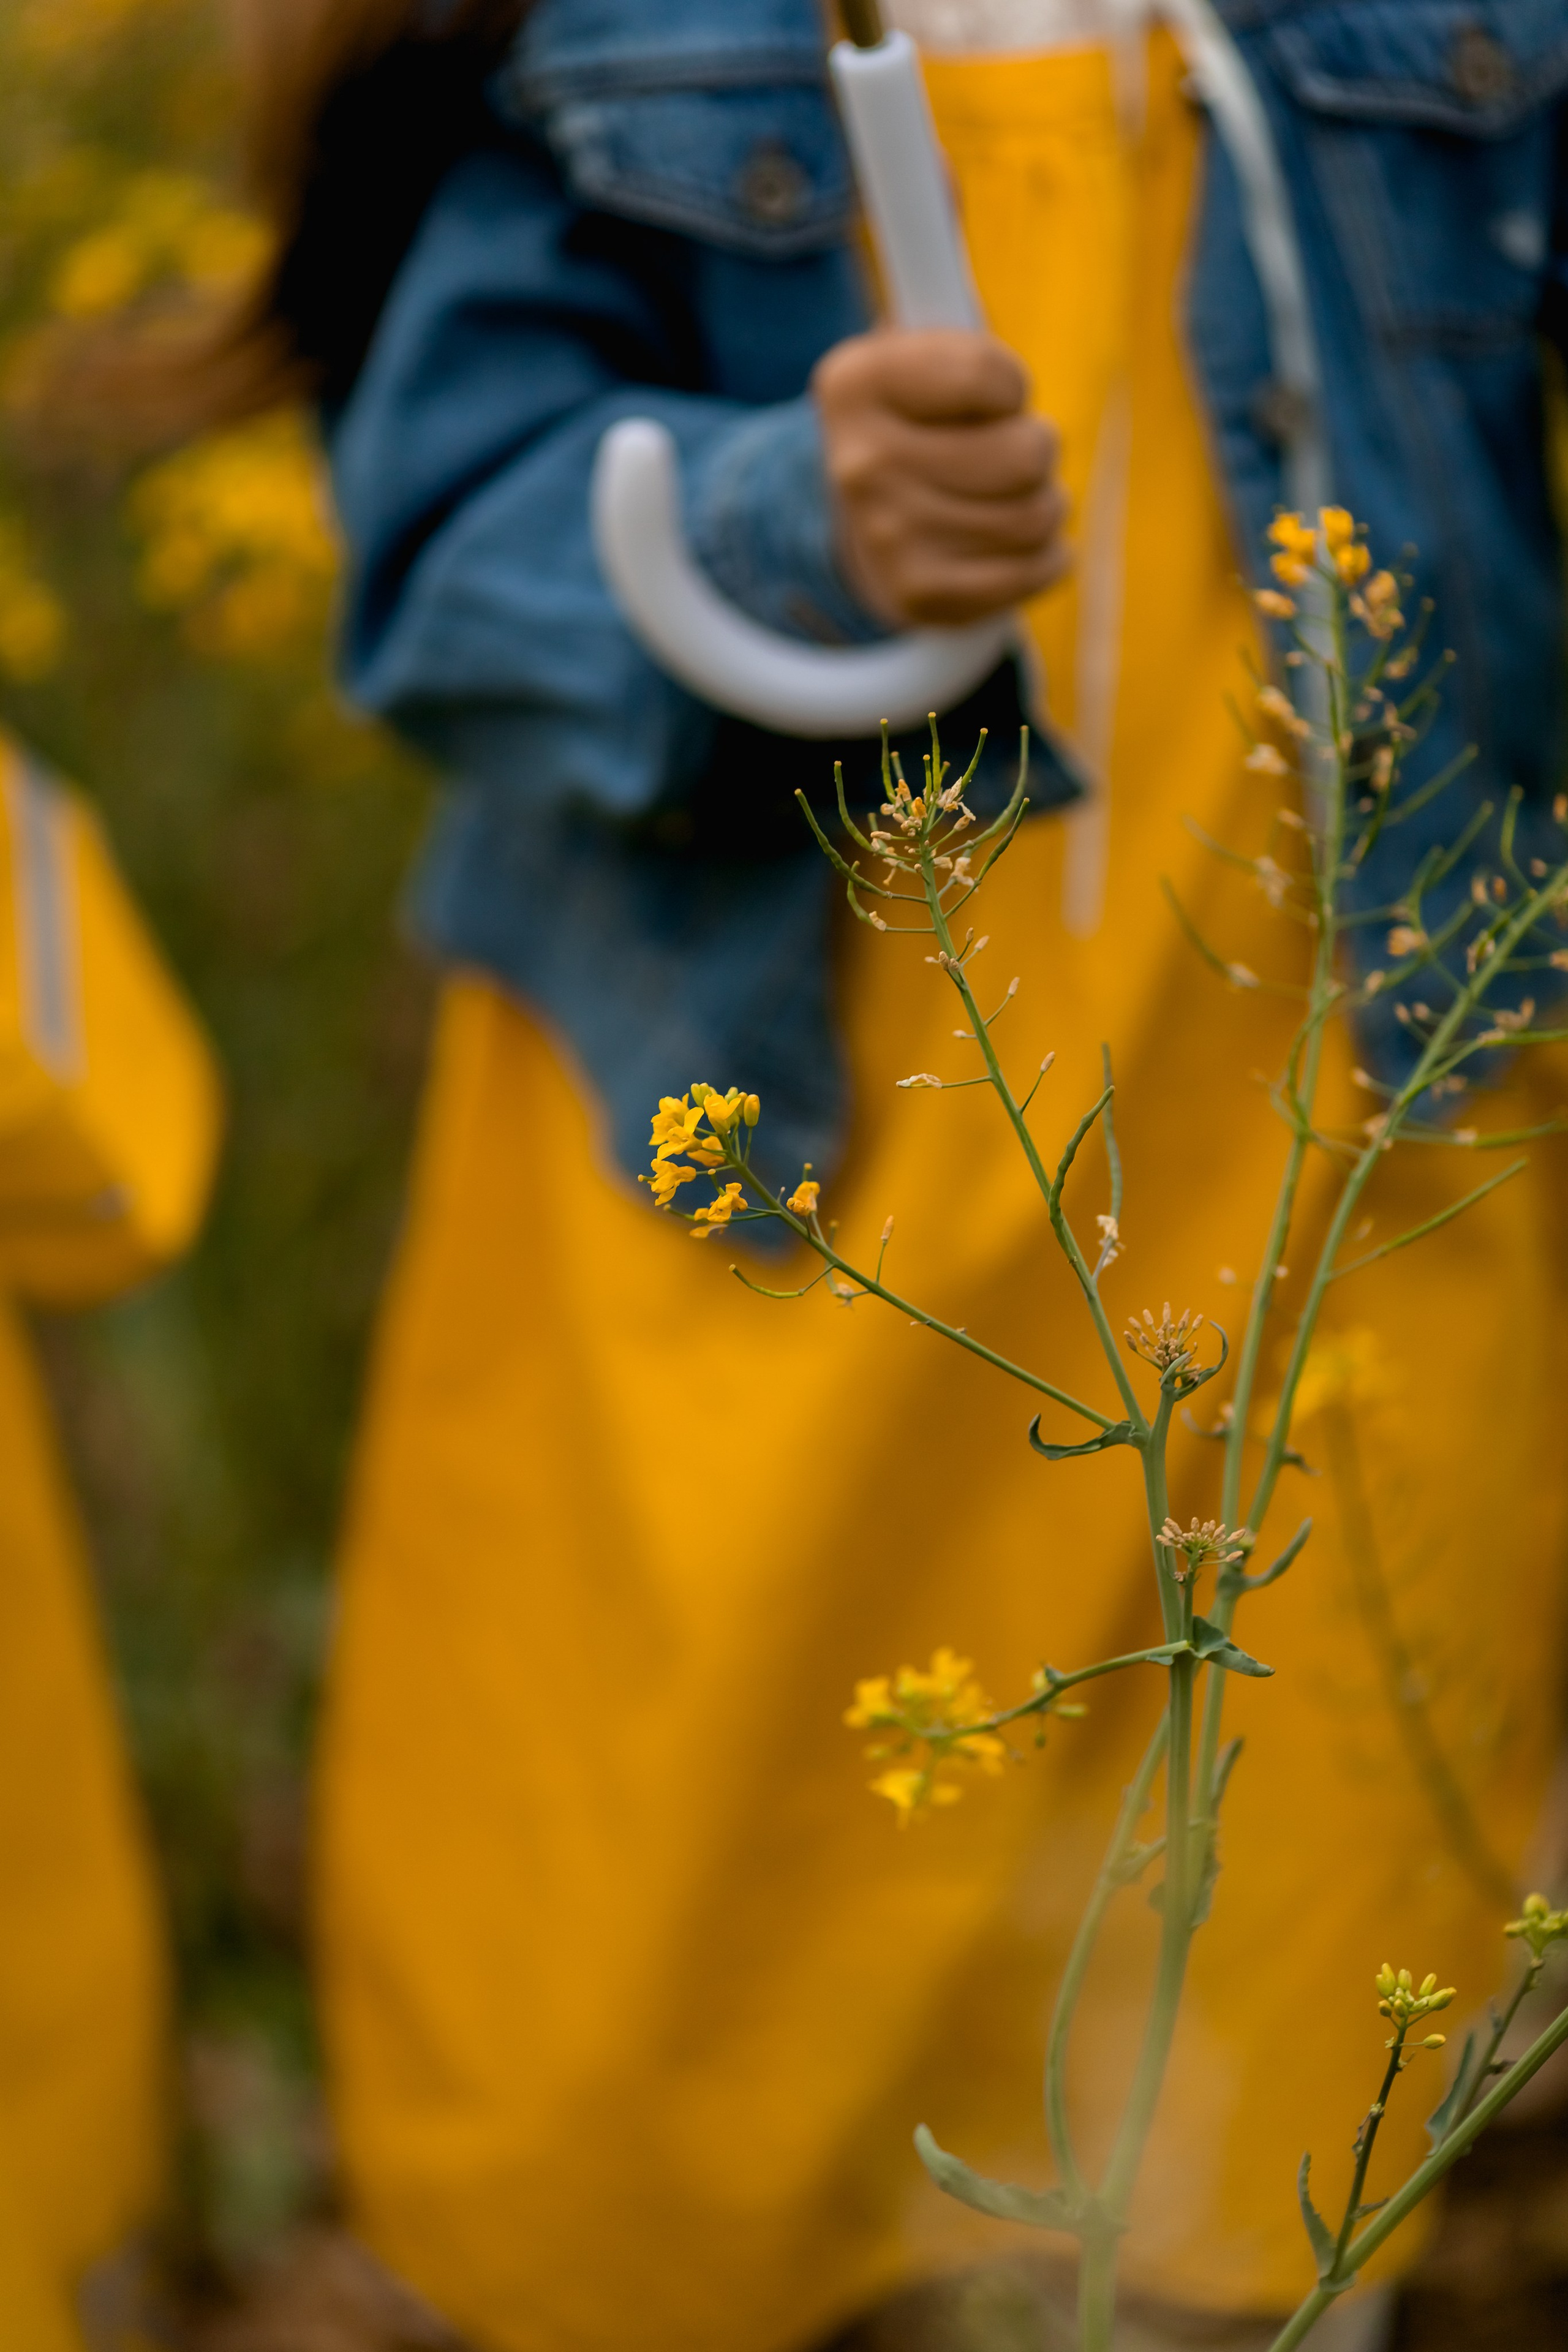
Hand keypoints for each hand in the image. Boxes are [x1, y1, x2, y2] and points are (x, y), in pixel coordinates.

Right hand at [812, 328, 1070, 628]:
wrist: (858, 526)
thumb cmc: (916, 426)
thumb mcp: (920, 358)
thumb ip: (962, 337)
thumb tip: (986, 321)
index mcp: (855, 384)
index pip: (991, 377)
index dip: (1010, 389)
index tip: (987, 401)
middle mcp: (861, 465)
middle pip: (1027, 453)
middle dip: (1035, 450)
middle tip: (1007, 456)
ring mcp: (889, 539)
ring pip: (1038, 516)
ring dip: (1045, 504)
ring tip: (1011, 499)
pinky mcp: (921, 597)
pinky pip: (1037, 569)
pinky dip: (1047, 556)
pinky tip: (1018, 545)